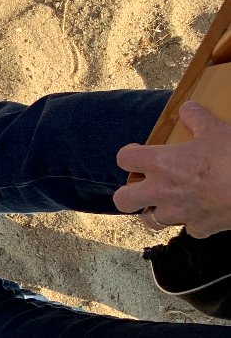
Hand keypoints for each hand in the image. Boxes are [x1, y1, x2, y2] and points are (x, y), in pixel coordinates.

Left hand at [114, 101, 230, 236]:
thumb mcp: (215, 129)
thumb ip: (196, 117)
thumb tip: (187, 107)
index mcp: (159, 163)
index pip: (124, 159)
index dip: (129, 155)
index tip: (138, 153)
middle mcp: (160, 191)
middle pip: (122, 200)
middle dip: (128, 195)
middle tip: (142, 186)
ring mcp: (178, 213)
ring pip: (150, 221)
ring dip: (155, 212)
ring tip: (165, 203)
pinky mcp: (199, 228)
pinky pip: (188, 229)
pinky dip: (192, 223)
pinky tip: (200, 213)